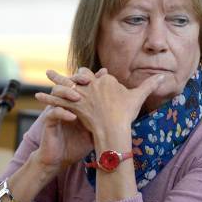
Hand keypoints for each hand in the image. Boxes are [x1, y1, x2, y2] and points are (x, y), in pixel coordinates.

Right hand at [31, 69, 108, 173]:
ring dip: (68, 93)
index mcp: (78, 102)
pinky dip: (63, 113)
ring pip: (58, 93)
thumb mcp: (98, 128)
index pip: (84, 83)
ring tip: (79, 97)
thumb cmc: (80, 142)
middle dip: (78, 78)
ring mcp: (56, 110)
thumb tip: (129, 108)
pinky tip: (73, 117)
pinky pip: (53, 113)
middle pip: (70, 82)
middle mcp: (66, 103)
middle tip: (89, 79)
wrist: (62, 158)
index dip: (93, 77)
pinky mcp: (49, 122)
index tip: (105, 73)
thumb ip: (109, 117)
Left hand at [35, 68, 164, 144]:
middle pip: (81, 76)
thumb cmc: (127, 114)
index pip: (98, 76)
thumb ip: (150, 85)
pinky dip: (48, 98)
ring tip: (47, 74)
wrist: (114, 129)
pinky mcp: (72, 105)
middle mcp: (91, 84)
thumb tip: (165, 77)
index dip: (96, 78)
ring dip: (56, 79)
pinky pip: (57, 100)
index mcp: (105, 80)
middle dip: (75, 75)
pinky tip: (37, 96)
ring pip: (67, 84)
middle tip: (69, 72)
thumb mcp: (139, 97)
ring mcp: (81, 94)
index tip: (94, 79)